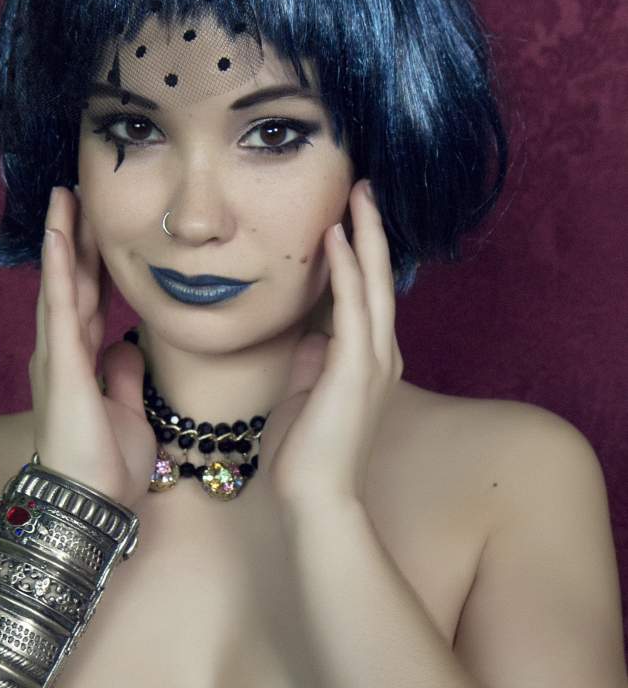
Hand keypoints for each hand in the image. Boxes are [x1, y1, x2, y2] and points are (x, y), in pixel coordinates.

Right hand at [29, 185, 156, 508]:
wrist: (91, 503)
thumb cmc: (108, 468)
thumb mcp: (129, 412)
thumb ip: (125, 378)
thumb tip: (129, 348)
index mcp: (81, 364)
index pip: (89, 301)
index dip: (92, 263)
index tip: (98, 227)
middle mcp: (62, 354)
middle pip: (70, 283)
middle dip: (74, 238)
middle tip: (76, 194)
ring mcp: (57, 356)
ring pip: (60, 284)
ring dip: (62, 239)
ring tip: (64, 197)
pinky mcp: (61, 364)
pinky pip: (59, 306)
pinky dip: (57, 268)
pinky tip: (58, 234)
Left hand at [257, 178, 403, 509]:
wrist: (315, 497)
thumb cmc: (306, 456)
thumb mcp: (306, 397)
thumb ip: (312, 365)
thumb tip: (311, 339)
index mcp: (369, 364)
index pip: (369, 299)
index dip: (363, 258)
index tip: (350, 220)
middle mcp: (380, 357)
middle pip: (381, 280)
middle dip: (373, 232)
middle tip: (364, 190)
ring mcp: (372, 362)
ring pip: (374, 284)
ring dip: (364, 237)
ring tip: (356, 196)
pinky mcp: (353, 368)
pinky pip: (352, 306)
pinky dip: (346, 268)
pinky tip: (334, 236)